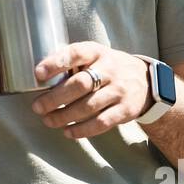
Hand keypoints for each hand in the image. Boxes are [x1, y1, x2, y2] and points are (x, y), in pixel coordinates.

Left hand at [30, 42, 151, 138]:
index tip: (38, 74)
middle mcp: (110, 69)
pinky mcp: (125, 110)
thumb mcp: (94, 55)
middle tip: (37, 107)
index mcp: (97, 52)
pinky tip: (68, 132)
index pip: (76, 53)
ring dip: (64, 116)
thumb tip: (40, 76)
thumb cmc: (107, 67)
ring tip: (48, 121)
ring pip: (88, 106)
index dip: (56, 63)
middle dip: (55, 98)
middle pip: (80, 84)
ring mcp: (119, 90)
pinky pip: (101, 123)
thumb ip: (72, 62)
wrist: (145, 81)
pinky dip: (82, 130)